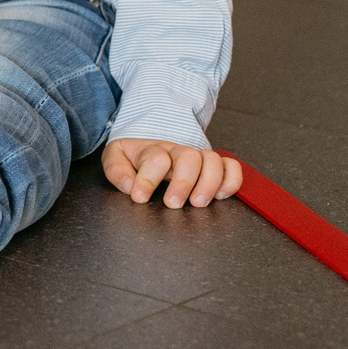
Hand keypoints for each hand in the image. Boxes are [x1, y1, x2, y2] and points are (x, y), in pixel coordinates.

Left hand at [102, 139, 242, 207]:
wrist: (148, 145)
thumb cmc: (133, 158)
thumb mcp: (116, 159)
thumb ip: (118, 171)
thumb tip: (131, 186)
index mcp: (151, 150)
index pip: (155, 158)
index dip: (147, 179)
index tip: (140, 197)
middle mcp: (177, 152)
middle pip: (189, 157)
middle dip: (183, 182)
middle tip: (173, 204)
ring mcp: (197, 157)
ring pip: (213, 160)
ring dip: (209, 183)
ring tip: (198, 203)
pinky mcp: (213, 166)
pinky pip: (231, 166)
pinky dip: (231, 180)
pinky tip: (221, 196)